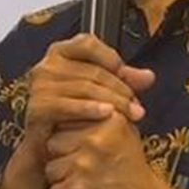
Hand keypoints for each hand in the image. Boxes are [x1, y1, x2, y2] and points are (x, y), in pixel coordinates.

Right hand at [2, 33, 155, 188]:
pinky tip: (108, 115)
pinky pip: (70, 105)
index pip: (87, 43)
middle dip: (121, 89)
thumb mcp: (102, 91)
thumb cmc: (77, 113)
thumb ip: (124, 80)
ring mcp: (40, 86)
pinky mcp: (38, 107)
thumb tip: (150, 76)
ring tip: (132, 114)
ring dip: (113, 101)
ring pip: (86, 88)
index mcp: (60, 52)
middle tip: (138, 106)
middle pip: (93, 71)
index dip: (109, 56)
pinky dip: (91, 109)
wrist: (50, 146)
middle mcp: (47, 65)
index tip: (124, 72)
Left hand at [45, 112, 184, 188]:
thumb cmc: (133, 168)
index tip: (82, 147)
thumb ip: (102, 114)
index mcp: (108, 121)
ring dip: (63, 178)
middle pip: (54, 143)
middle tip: (82, 166)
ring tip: (84, 181)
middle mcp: (95, 140)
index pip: (67, 120)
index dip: (71, 136)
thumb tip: (74, 101)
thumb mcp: (126, 132)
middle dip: (63, 156)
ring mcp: (84, 166)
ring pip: (51, 168)